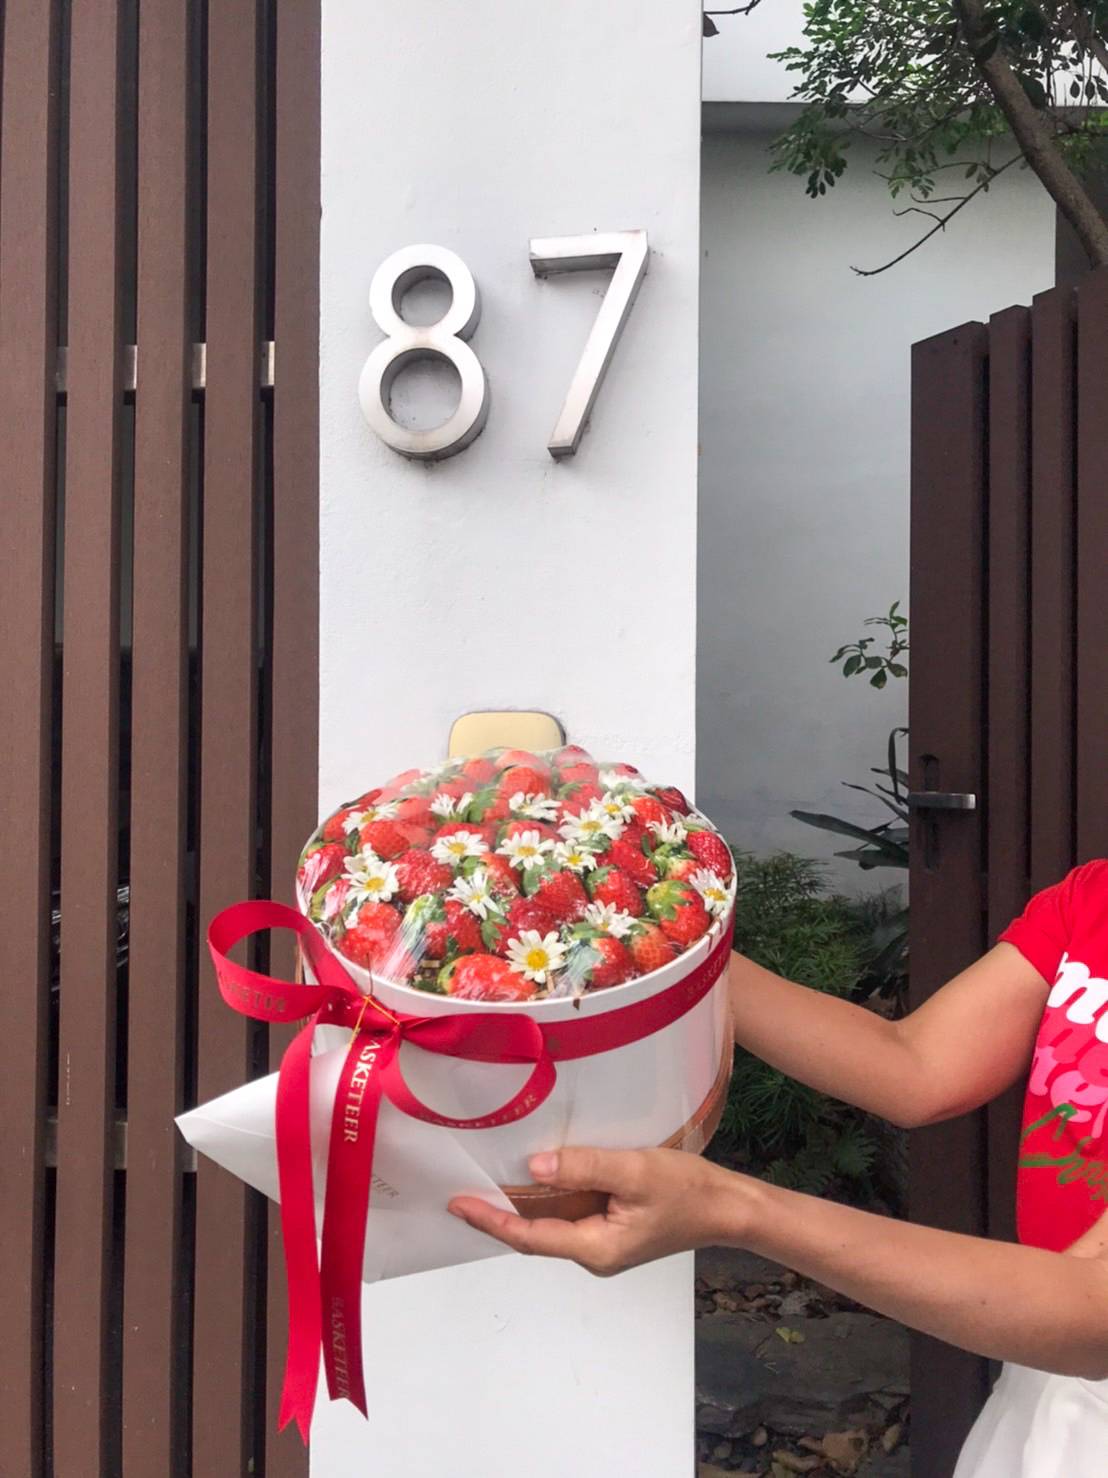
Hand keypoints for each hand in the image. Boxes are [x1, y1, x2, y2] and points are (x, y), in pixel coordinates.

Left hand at [448, 1146, 746, 1276]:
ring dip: (522, 1204)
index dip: (491, 1221)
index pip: (529, 1236)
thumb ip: (584, 1168)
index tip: (457, 1205)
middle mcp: (594, 1253)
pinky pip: (570, 1213)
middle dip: (498, 1214)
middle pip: (535, 1234)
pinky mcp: (613, 1228)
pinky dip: (548, 1197)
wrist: (729, 1207)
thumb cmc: (688, 1190)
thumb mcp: (634, 1171)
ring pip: (552, 1223)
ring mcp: (604, 1242)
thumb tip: (533, 1169)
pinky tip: (537, 1176)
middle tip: (461, 1188)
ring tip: (486, 1178)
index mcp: (596, 1248)